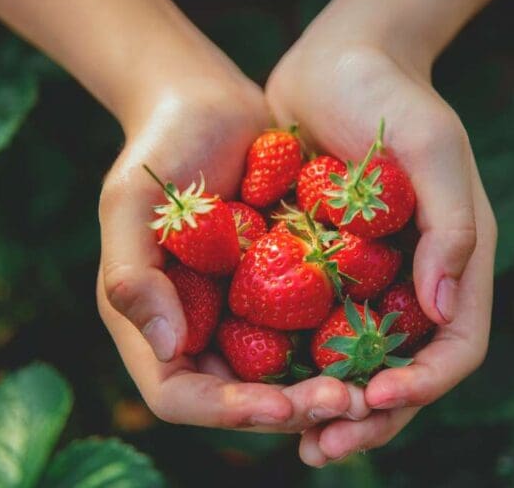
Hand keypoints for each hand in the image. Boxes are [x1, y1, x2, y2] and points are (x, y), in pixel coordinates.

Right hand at [96, 75, 360, 431]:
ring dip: (323, 388)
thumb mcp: (131, 203)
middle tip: (347, 401)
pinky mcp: (281, 291)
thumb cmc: (160, 147)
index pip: (179, 395)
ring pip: (282, 376)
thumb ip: (132, 274)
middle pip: (240, 399)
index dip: (228, 410)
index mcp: (151, 322)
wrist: (209, 103)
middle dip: (291, 408)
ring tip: (370, 385)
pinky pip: (310, 332)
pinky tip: (381, 342)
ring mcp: (240, 314)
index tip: (282, 406)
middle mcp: (196, 330)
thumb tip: (165, 348)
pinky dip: (340, 346)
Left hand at [266, 34, 497, 463]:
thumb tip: (444, 310)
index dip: (422, 384)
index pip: (455, 347)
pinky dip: (296, 367)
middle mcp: (417, 283)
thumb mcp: (432, 148)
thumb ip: (451, 226)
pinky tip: (262, 388)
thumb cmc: (390, 97)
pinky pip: (314, 333)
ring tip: (296, 440)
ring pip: (359, 365)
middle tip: (323, 446)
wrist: (334, 61)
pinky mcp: (325, 272)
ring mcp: (371, 281)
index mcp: (456, 262)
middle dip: (371, 417)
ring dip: (332, 408)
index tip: (374, 396)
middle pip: (406, 373)